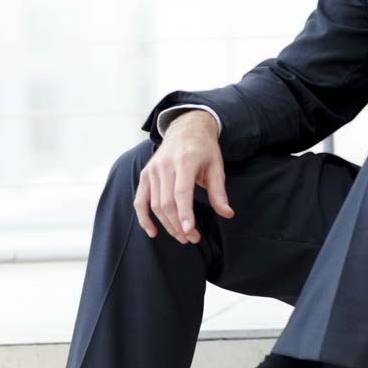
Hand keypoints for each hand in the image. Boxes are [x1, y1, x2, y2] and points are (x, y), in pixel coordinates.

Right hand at [134, 110, 233, 242]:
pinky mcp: (145, 175)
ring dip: (167, 224)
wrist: (186, 128)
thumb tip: (227, 214)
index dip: (185, 213)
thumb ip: (219, 192)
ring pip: (155, 204)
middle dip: (179, 224)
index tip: (190, 231)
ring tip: (182, 236)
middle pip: (167, 202)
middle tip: (192, 238)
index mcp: (185, 161)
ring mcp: (152, 170)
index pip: (182, 192)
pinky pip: (140, 200)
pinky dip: (144, 218)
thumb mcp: (216, 166)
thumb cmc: (204, 149)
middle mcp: (165, 165)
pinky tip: (153, 232)